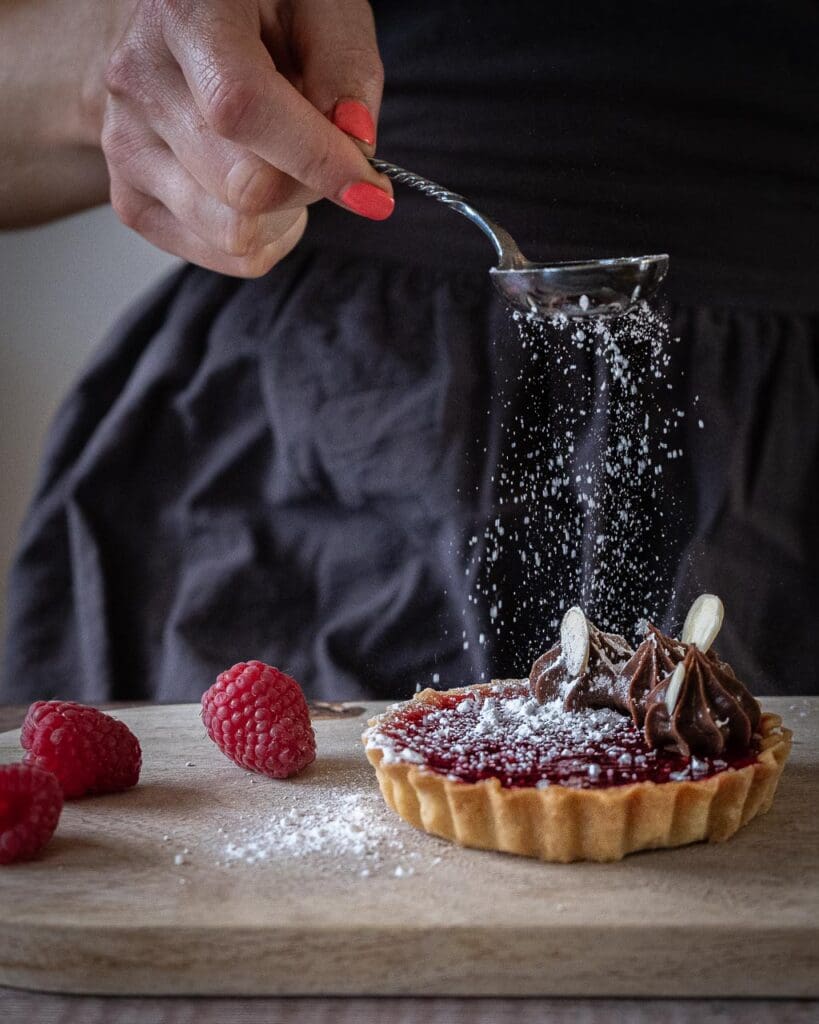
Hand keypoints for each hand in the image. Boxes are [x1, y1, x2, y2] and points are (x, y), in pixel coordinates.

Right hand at [101, 0, 392, 276]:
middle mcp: (139, 82)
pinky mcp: (131, 198)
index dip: (315, 159)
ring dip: (286, 214)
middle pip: (243, 187)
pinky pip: (221, 255)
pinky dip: (263, 238)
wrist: (190, 24)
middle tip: (327, 152)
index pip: (242, 109)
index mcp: (184, 15)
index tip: (373, 190)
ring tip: (286, 164)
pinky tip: (263, 191)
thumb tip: (355, 140)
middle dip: (310, 184)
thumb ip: (346, 64)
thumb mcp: (322, 4)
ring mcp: (124, 146)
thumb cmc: (263, 9)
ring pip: (233, 233)